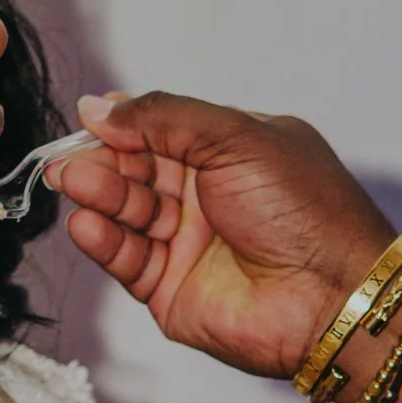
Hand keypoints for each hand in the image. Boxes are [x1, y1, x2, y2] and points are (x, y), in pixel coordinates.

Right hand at [52, 93, 392, 377]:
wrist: (332, 296)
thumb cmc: (305, 212)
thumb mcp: (235, 137)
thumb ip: (164, 118)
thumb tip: (101, 107)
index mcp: (230, 151)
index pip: (161, 130)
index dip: (125, 125)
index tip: (91, 119)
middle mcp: (208, 195)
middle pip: (137, 170)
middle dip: (102, 162)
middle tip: (69, 159)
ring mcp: (189, 244)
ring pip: (127, 213)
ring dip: (99, 196)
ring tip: (74, 183)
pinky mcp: (171, 290)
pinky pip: (127, 259)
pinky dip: (104, 240)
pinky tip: (87, 223)